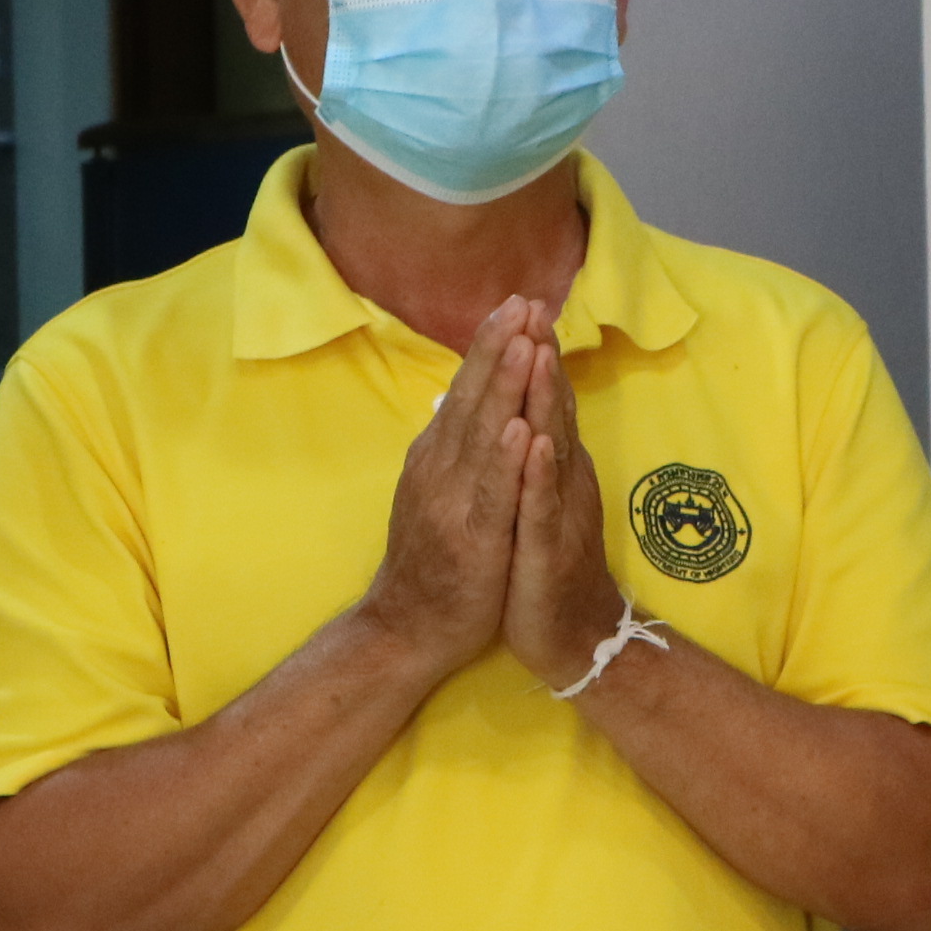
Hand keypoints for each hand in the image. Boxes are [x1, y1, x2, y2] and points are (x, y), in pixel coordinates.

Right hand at [354, 298, 540, 672]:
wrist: (407, 628)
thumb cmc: (434, 560)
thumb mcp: (439, 491)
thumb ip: (451, 447)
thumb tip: (461, 399)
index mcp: (437, 456)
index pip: (466, 390)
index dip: (490, 346)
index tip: (515, 303)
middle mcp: (440, 469)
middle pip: (472, 399)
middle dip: (499, 348)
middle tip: (522, 301)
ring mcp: (455, 502)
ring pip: (483, 436)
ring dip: (504, 387)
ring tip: (524, 343)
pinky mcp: (473, 540)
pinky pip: (492, 494)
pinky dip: (505, 460)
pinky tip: (520, 428)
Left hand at [501, 322, 632, 687]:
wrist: (573, 638)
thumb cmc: (546, 569)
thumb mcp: (538, 502)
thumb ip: (535, 457)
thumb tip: (525, 411)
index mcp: (556, 469)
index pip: (546, 402)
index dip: (536, 354)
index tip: (524, 304)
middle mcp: (563, 482)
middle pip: (551, 411)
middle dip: (540, 358)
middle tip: (533, 305)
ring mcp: (557, 514)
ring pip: (550, 448)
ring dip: (543, 400)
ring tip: (535, 352)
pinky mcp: (545, 551)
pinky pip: (540, 508)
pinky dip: (537, 474)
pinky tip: (533, 443)